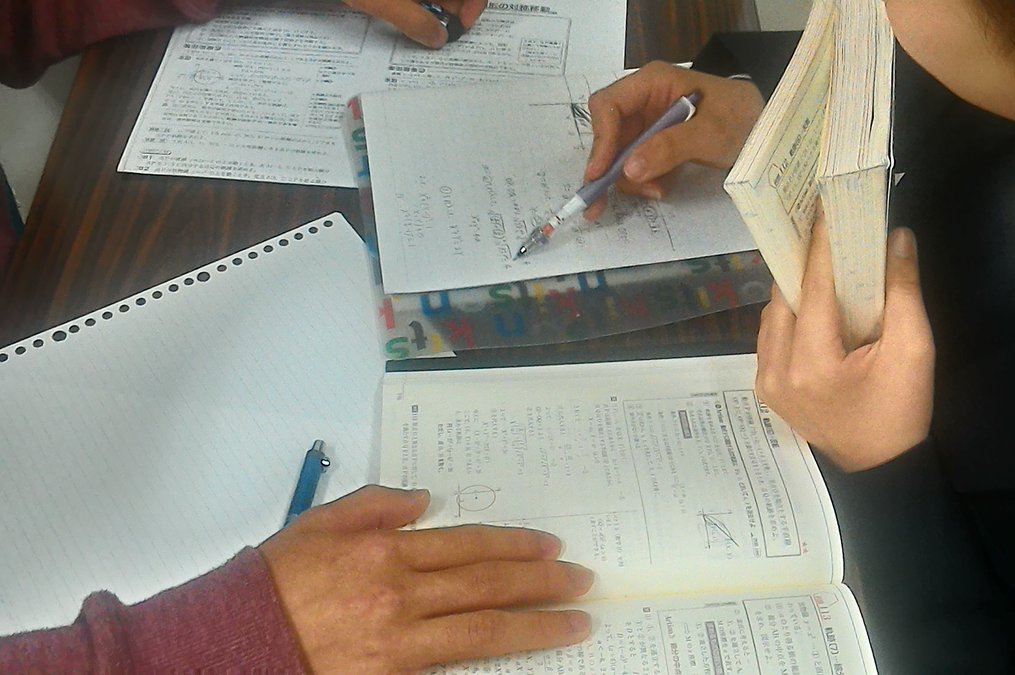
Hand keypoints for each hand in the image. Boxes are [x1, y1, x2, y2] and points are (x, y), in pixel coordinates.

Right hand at [259, 486, 592, 672]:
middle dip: (543, 581)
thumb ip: (374, 505)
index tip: (550, 547)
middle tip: (581, 580)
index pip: (469, 545)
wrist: (232, 642)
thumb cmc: (271, 585)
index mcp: (385, 550)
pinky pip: (453, 665)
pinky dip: (490, 660)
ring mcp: (399, 639)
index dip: (515, 546)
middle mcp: (400, 592)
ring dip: (537, 623)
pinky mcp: (392, 674)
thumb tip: (424, 500)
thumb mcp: (317, 523)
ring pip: (484, 628)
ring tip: (577, 620)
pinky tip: (520, 656)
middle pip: (488, 584)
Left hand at [342, 0, 487, 47]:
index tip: (460, 24)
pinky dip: (415, 1)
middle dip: (449, 10)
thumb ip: (413, 20)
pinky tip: (401, 8)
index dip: (474, 5)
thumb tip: (437, 37)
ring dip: (430, 7)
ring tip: (415, 22)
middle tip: (436, 31)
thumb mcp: (384, 0)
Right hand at [583, 61, 764, 218]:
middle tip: (600, 204)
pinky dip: (643, 179)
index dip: (601, 139)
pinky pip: (636, 162)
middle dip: (609, 168)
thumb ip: (669, 148)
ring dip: (631, 178)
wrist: (764, 125)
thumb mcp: (709, 133)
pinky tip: (661, 187)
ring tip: (657, 191)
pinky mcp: (655, 142)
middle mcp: (643, 100)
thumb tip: (630, 169)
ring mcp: (648, 122)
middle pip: (609, 134)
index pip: (608, 106)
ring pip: (619, 154)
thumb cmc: (741, 117)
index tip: (600, 173)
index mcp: (652, 82)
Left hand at [755, 216, 934, 470]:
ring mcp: (767, 381)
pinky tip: (815, 302)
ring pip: (774, 314)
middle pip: (786, 297)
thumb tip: (896, 238)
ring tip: (824, 262)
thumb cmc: (900, 412)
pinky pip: (773, 336)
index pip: (813, 286)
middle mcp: (777, 369)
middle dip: (807, 264)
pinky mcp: (767, 387)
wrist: (880, 468)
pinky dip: (792, 314)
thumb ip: (903, 291)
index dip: (821, 244)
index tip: (826, 207)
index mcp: (811, 363)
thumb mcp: (914, 351)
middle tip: (827, 230)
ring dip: (798, 289)